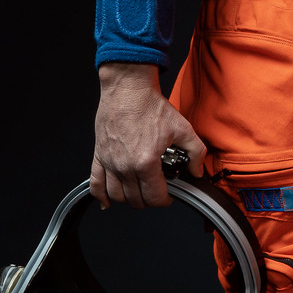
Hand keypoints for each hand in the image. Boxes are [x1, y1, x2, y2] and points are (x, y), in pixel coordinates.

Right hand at [90, 63, 206, 208]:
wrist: (128, 90)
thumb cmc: (151, 106)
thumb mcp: (183, 128)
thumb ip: (196, 152)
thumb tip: (197, 171)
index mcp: (146, 163)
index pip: (155, 197)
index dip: (165, 200)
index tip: (170, 196)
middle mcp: (125, 166)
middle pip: (136, 200)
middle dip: (149, 200)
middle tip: (157, 191)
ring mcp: (110, 163)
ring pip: (117, 196)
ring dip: (129, 199)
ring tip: (139, 192)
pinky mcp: (99, 156)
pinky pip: (95, 184)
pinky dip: (100, 196)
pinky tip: (107, 202)